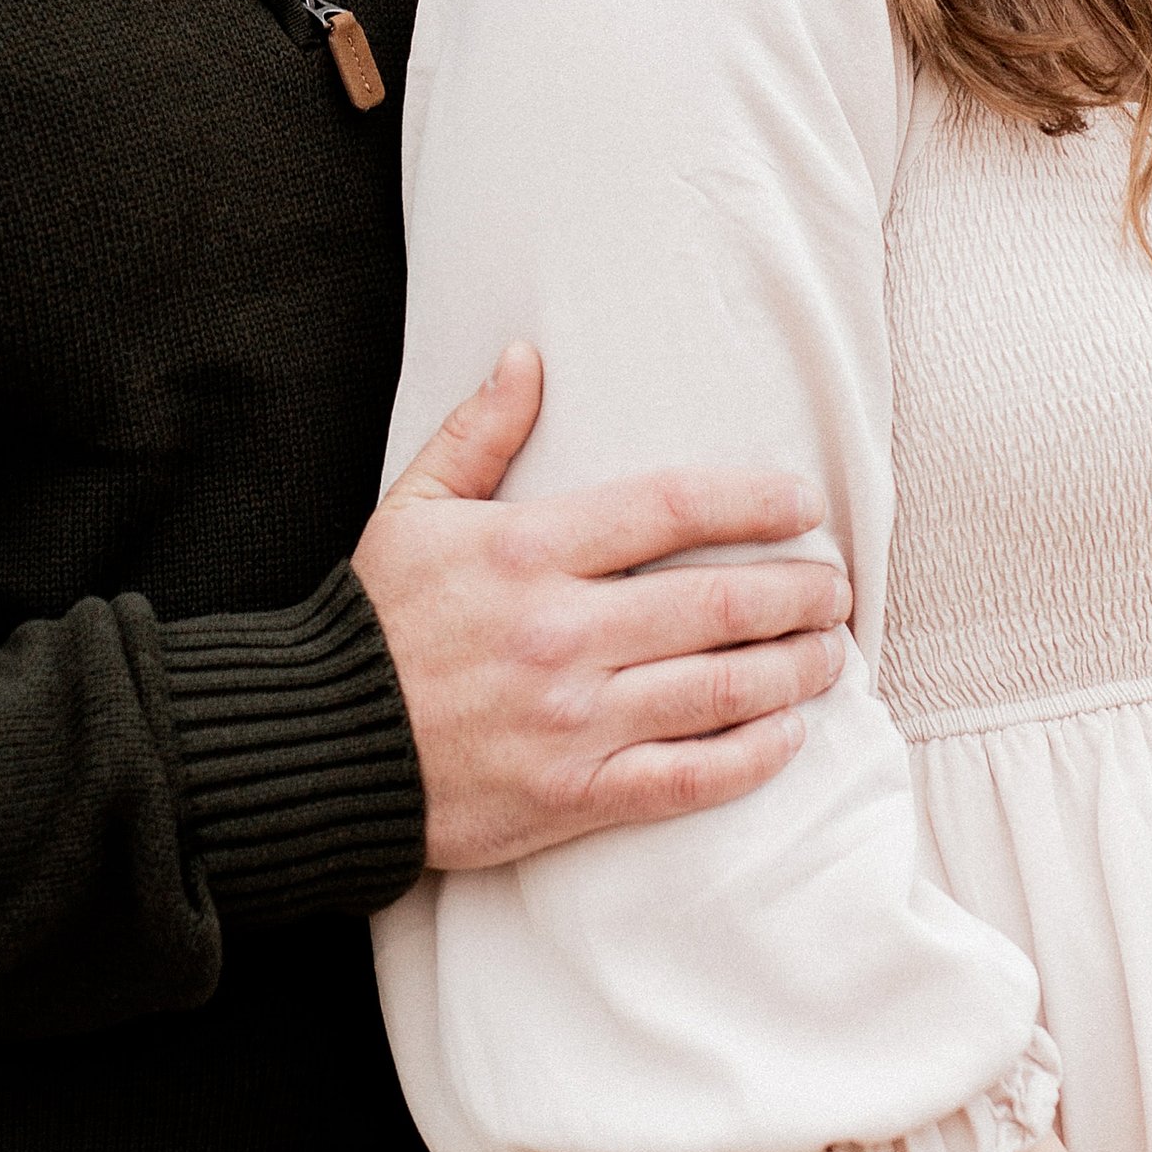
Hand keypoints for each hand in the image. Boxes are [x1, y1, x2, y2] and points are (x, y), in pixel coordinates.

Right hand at [350, 344, 851, 870]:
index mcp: (528, 550)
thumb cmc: (372, 622)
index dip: (752, 502)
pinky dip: (749, 757)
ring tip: (829, 653)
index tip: (804, 504)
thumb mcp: (412, 510)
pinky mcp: (572, 795)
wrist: (314, 748)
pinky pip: (684, 778)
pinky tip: (787, 735)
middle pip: (717, 602)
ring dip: (792, 669)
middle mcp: (560, 633)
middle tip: (837, 587)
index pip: (670, 508)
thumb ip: (479, 433)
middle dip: (797, 593)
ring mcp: (571, 720)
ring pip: (717, 689)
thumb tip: (528, 356)